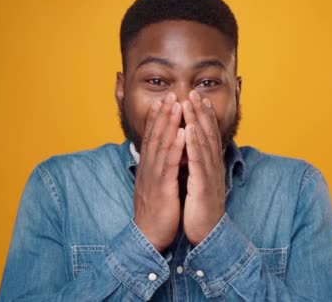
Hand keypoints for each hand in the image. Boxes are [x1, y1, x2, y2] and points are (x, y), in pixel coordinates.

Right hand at [133, 92, 184, 251]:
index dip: (157, 119)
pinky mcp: (161, 188)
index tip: (163, 101)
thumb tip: (165, 158)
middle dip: (162, 114)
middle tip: (170, 94)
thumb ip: (160, 170)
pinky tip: (182, 132)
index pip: (151, 139)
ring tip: (176, 105)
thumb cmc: (156, 213)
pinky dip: (175, 146)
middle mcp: (148, 169)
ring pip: (160, 145)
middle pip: (154, 136)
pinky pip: (169, 164)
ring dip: (168, 123)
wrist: (148, 237)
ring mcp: (153, 177)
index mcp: (148, 168)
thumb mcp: (156, 187)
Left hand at [181, 90, 225, 245]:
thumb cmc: (200, 209)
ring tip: (192, 102)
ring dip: (198, 120)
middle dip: (201, 111)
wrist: (207, 235)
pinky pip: (199, 161)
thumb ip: (196, 166)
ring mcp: (210, 175)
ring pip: (204, 142)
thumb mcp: (198, 183)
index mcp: (210, 166)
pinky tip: (190, 129)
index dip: (203, 116)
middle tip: (194, 91)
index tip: (196, 98)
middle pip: (208, 134)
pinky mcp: (205, 186)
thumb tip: (190, 151)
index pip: (207, 136)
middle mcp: (213, 167)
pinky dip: (195, 143)